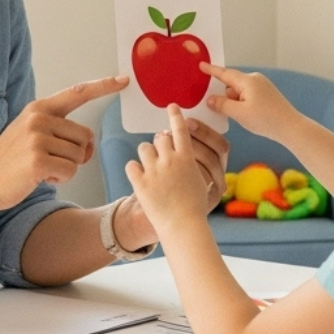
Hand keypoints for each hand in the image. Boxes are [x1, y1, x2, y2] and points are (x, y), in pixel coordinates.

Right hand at [0, 75, 128, 210]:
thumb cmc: (11, 160)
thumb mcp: (31, 133)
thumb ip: (59, 131)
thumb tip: (88, 144)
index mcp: (39, 109)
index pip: (77, 93)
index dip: (103, 86)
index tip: (123, 80)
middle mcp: (39, 118)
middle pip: (86, 135)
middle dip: (76, 154)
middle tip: (52, 161)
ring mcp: (37, 138)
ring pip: (79, 155)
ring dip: (66, 168)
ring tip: (42, 168)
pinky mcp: (37, 159)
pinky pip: (70, 170)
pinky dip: (60, 178)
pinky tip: (40, 177)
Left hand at [126, 105, 212, 235]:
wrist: (182, 227)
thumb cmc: (194, 206)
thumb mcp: (202, 181)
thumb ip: (191, 162)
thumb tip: (174, 144)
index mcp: (188, 158)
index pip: (181, 130)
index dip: (176, 117)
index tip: (172, 107)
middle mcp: (171, 160)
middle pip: (161, 137)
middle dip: (160, 143)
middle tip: (161, 155)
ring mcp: (154, 170)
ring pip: (144, 148)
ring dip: (146, 155)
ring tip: (151, 169)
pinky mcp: (140, 182)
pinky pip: (131, 165)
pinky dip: (135, 170)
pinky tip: (140, 179)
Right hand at [202, 63, 303, 139]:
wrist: (291, 127)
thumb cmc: (266, 119)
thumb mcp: (239, 114)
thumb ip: (222, 105)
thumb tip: (210, 99)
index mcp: (248, 81)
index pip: (225, 73)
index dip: (212, 70)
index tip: (201, 65)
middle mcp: (255, 80)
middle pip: (232, 83)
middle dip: (223, 94)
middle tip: (214, 105)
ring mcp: (263, 86)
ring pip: (240, 91)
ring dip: (233, 101)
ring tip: (234, 115)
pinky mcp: (267, 94)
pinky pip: (248, 95)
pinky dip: (242, 103)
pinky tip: (243, 115)